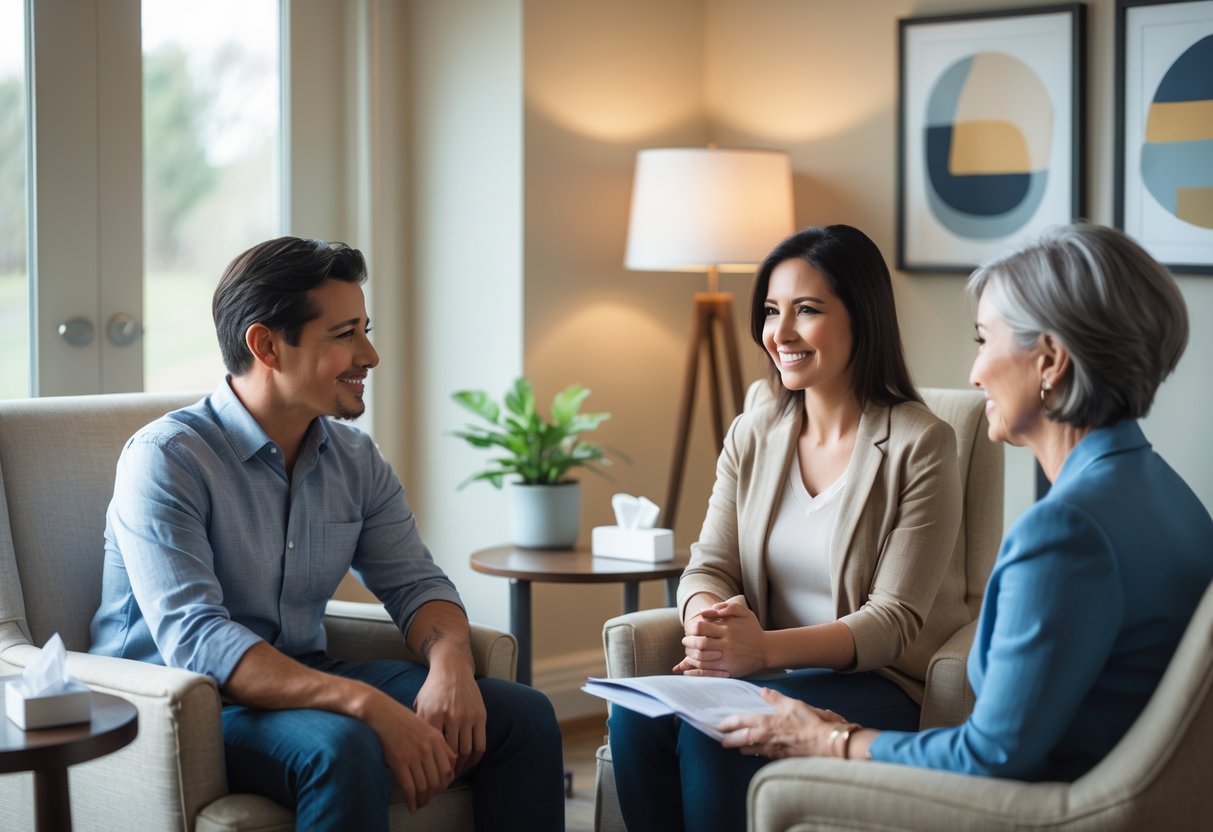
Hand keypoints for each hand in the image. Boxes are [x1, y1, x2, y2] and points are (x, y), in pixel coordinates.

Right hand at [360, 691, 457, 811]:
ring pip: (424, 787)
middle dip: (434, 794)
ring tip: (419, 803)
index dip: (445, 784)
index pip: (449, 770)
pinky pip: (409, 787)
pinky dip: (411, 800)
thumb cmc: (403, 721)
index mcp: (437, 739)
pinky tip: (411, 805)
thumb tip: (451, 765)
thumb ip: (440, 744)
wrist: (382, 712)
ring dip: (423, 800)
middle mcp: (428, 748)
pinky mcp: (399, 761)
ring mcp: (414, 755)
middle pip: (438, 781)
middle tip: (428, 799)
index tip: (439, 789)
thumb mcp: (427, 727)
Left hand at [413, 658, 487, 776]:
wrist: (453, 668)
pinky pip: (480, 744)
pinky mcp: (480, 715)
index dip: (431, 766)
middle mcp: (450, 715)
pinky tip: (469, 764)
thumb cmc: (433, 689)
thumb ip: (418, 726)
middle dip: (447, 771)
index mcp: (431, 714)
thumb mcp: (420, 705)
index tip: (429, 776)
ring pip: (466, 752)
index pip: (431, 749)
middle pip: (450, 753)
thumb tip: (406, 752)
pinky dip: (475, 759)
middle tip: (443, 781)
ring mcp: (467, 715)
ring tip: (456, 775)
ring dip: (462, 768)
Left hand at [674, 595, 766, 676]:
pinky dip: (694, 669)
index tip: (689, 629)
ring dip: (690, 655)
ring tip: (688, 652)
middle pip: (699, 643)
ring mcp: (727, 658)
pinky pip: (707, 670)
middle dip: (688, 642)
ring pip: (701, 658)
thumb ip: (728, 606)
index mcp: (727, 629)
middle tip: (685, 641)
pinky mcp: (728, 669)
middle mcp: (726, 644)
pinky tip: (689, 667)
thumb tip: (710, 609)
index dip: (691, 627)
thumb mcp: (744, 613)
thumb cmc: (753, 630)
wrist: (767, 649)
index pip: (701, 627)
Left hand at [717, 688, 845, 758]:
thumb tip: (764, 691)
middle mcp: (766, 738)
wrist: (825, 743)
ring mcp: (772, 750)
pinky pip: (763, 756)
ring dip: (741, 748)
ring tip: (735, 746)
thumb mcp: (793, 704)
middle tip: (721, 740)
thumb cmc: (810, 722)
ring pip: (750, 750)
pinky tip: (755, 751)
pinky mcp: (780, 758)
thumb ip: (776, 698)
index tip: (719, 725)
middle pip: (741, 740)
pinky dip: (756, 753)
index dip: (728, 723)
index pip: (741, 722)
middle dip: (729, 740)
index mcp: (766, 722)